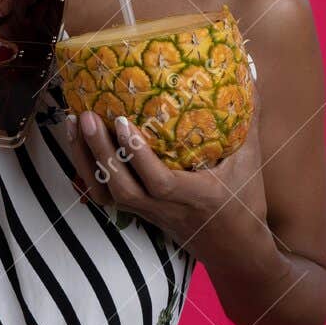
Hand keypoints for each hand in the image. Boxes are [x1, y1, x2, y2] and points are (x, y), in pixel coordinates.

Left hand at [63, 94, 268, 259]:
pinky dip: (88, 172)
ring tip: (75, 123)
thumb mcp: (251, 162)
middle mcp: (167, 208)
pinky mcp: (138, 215)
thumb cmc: (245, 203)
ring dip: (86, 160)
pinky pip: (105, 197)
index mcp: (197, 196)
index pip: (159, 181)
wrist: (235, 253)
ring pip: (108, 194)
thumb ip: (249, 120)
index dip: (137, 154)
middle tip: (85, 115)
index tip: (122, 121)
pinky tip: (78, 145)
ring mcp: (148, 213)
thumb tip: (248, 71)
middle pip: (122, 187)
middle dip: (99, 152)